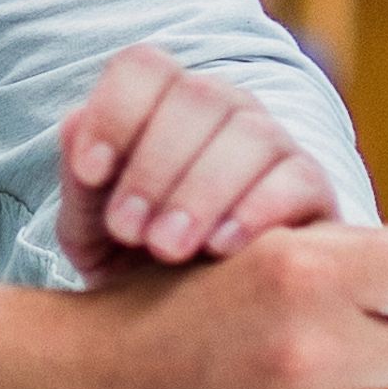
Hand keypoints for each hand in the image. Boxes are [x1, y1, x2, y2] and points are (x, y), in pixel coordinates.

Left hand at [59, 44, 336, 276]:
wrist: (193, 320)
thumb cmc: (132, 259)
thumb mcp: (91, 232)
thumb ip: (80, 184)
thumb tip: (76, 129)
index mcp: (161, 100)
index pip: (143, 68)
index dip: (115, 112)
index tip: (91, 174)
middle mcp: (221, 107)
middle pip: (196, 97)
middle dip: (155, 166)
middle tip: (128, 230)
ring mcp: (272, 141)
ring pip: (249, 134)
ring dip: (202, 190)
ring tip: (166, 247)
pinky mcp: (311, 188)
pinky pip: (297, 178)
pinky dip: (258, 209)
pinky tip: (222, 249)